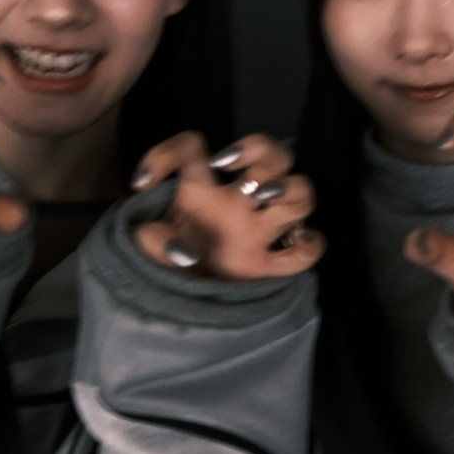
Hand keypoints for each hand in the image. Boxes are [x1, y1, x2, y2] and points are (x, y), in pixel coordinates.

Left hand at [130, 132, 324, 280]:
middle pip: (271, 154)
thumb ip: (151, 239)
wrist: (182, 303)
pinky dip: (311, 243)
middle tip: (233, 169)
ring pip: (300, 191)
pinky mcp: (272, 267)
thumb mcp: (148, 245)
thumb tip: (180, 249)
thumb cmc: (166, 263)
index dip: (166, 153)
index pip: (191, 149)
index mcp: (200, 191)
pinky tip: (297, 240)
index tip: (142, 184)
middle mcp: (238, 203)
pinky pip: (307, 252)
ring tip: (265, 196)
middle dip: (260, 151)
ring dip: (288, 187)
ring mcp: (261, 231)